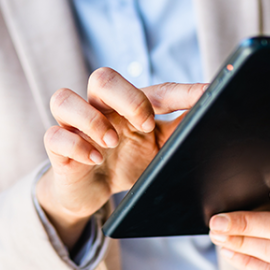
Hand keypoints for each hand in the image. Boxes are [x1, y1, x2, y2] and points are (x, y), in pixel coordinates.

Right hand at [37, 68, 206, 248]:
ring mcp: (74, 126)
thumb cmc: (127, 163)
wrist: (89, 192)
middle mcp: (100, 108)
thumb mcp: (160, 151)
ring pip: (64, 98)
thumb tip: (216, 116)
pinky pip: (53, 136)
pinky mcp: (57, 148)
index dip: (182, 93)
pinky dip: (75, 146)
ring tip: (111, 142)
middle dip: (126, 97)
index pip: (156, 90)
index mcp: (130, 105)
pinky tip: (94, 159)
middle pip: (102, 77)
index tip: (207, 95)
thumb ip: (182, 132)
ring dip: (91, 118)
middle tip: (144, 124)